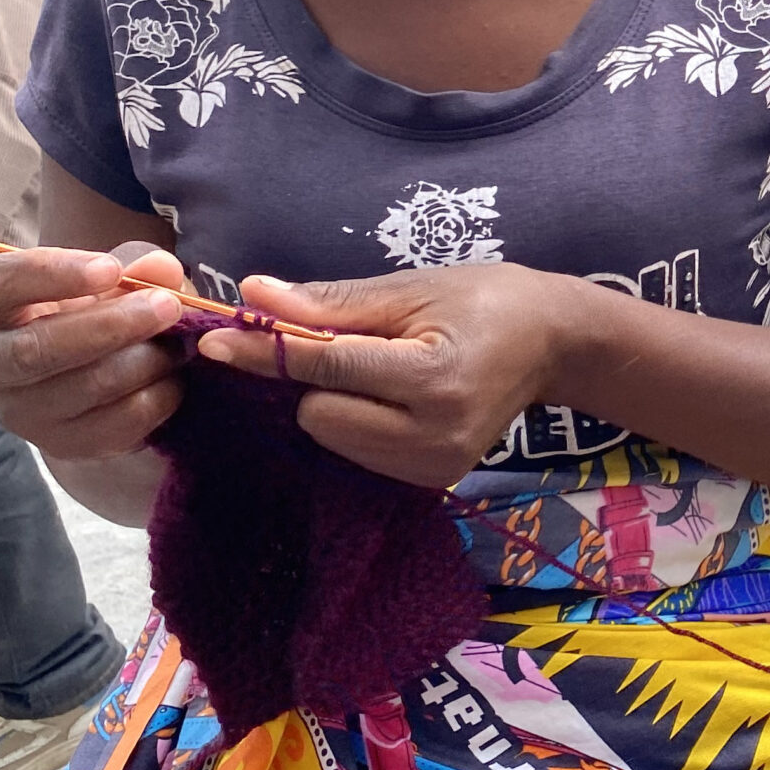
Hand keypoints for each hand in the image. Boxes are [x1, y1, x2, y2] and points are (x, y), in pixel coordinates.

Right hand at [0, 242, 186, 460]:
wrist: (87, 373)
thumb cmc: (92, 309)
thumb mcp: (112, 278)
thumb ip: (138, 266)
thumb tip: (161, 269)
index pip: (1, 284)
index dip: (55, 273)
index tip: (110, 269)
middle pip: (38, 349)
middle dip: (112, 326)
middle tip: (167, 307)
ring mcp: (21, 412)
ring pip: (87, 387)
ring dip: (146, 361)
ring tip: (178, 343)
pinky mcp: (61, 445)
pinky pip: (119, 424)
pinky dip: (158, 397)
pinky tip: (171, 378)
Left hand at [193, 264, 576, 487]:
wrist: (553, 344)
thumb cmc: (485, 300)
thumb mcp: (411, 289)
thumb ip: (331, 303)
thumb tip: (254, 296)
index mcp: (434, 376)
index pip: (326, 367)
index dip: (268, 350)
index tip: (216, 337)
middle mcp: (434, 433)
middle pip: (319, 414)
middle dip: (314, 378)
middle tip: (349, 344)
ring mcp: (434, 466)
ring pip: (331, 437)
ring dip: (333, 401)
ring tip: (380, 369)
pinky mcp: (432, 480)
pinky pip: (356, 453)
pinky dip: (355, 421)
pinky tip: (390, 398)